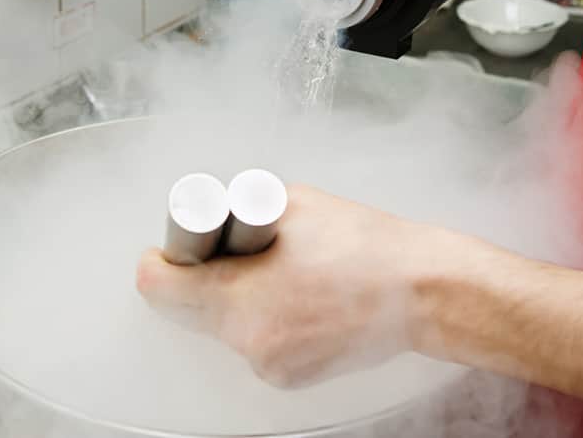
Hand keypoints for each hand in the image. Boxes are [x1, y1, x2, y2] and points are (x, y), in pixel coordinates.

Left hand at [136, 184, 441, 387]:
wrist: (422, 290)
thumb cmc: (367, 245)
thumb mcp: (295, 204)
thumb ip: (243, 214)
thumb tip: (212, 217)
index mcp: (241, 295)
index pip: (160, 288)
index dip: (161, 261)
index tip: (169, 250)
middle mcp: (249, 340)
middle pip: (189, 311)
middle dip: (202, 279)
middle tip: (235, 252)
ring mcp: (270, 364)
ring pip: (224, 328)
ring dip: (238, 301)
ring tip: (284, 273)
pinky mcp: (290, 377)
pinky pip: (257, 345)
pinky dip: (268, 322)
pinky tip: (304, 299)